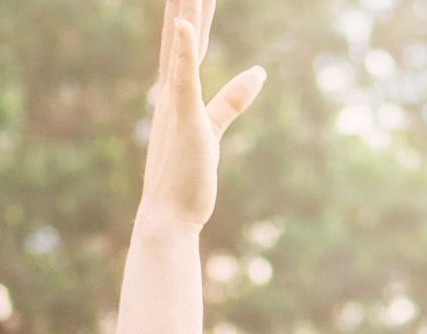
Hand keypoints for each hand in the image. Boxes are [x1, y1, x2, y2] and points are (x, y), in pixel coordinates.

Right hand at [137, 0, 264, 230]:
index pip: (187, 40)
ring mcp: (175, 105)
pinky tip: (184, 24)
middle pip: (180, 34)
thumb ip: (231, 99)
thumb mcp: (213, 130)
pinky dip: (181, 51)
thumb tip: (259, 72)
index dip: (193, 9)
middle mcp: (170, 92)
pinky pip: (183, 81)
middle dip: (185, 1)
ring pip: (180, 47)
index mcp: (176, 93)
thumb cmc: (187, 179)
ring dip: (184, 11)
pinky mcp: (185, 120)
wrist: (167, 218)